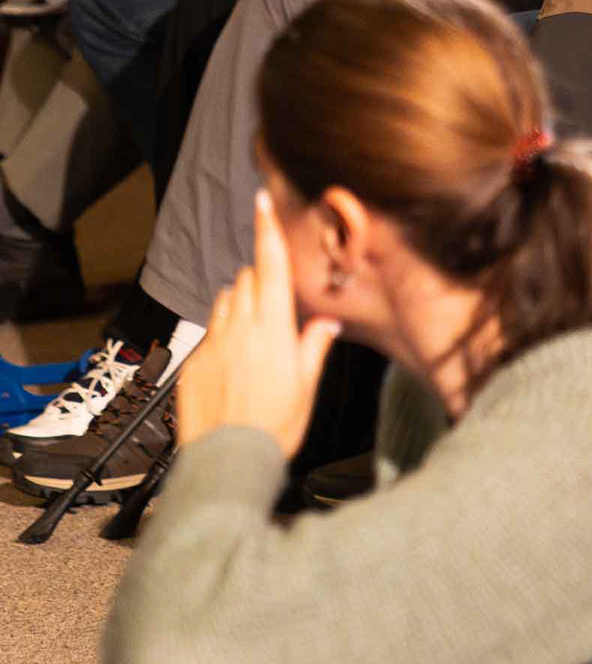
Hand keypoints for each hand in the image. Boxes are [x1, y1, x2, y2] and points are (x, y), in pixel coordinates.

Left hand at [175, 188, 337, 459]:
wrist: (226, 462)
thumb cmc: (275, 427)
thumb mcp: (306, 388)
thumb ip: (314, 347)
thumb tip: (325, 323)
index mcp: (273, 328)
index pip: (270, 265)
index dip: (266, 229)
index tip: (262, 200)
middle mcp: (240, 328)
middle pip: (248, 278)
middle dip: (261, 279)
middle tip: (276, 307)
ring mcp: (213, 344)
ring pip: (226, 301)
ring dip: (240, 304)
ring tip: (253, 337)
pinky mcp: (193, 362)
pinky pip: (209, 332)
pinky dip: (222, 335)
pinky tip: (233, 367)